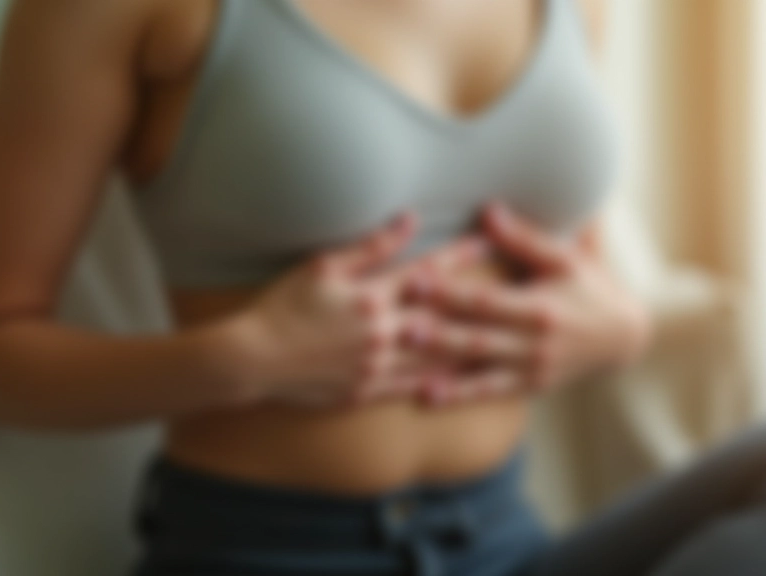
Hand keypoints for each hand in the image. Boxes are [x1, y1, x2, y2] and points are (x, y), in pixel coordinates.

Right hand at [221, 213, 488, 408]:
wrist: (254, 358)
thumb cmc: (284, 306)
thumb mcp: (323, 267)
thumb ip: (370, 247)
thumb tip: (407, 221)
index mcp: (372, 297)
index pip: (427, 272)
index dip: (459, 256)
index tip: (488, 243)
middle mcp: (381, 332)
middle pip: (441, 316)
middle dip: (478, 304)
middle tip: (511, 296)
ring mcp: (376, 366)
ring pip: (434, 356)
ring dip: (468, 347)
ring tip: (501, 339)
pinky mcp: (366, 392)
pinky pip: (410, 388)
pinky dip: (437, 382)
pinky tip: (461, 379)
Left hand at [406, 203, 653, 405]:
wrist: (622, 335)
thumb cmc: (589, 285)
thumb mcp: (564, 258)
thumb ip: (523, 238)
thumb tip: (487, 211)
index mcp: (540, 307)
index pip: (486, 300)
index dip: (450, 291)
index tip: (416, 279)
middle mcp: (535, 343)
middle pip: (478, 338)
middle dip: (438, 334)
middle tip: (400, 327)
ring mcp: (531, 369)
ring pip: (480, 371)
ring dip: (443, 372)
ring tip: (408, 372)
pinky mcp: (529, 387)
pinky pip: (490, 393)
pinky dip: (460, 396)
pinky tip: (428, 397)